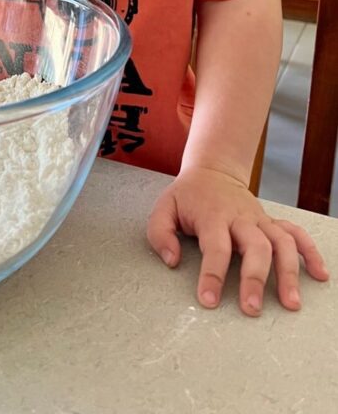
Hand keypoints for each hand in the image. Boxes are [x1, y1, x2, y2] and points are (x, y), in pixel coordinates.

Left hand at [147, 167, 329, 315]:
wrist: (212, 171)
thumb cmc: (188, 196)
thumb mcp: (164, 208)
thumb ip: (160, 233)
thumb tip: (172, 261)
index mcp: (212, 215)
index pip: (216, 247)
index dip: (213, 275)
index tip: (209, 300)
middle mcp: (240, 218)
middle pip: (255, 246)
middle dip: (255, 278)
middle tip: (251, 308)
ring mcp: (259, 219)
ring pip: (281, 242)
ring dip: (289, 272)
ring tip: (291, 303)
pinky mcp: (271, 222)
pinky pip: (296, 234)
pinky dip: (310, 252)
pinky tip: (319, 275)